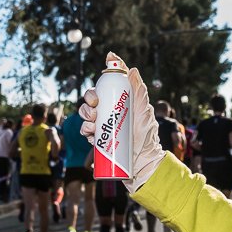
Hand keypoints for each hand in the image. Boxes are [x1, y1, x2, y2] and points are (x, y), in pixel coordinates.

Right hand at [80, 52, 166, 181]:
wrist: (142, 161)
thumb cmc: (146, 136)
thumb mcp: (144, 111)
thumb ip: (140, 91)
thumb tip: (133, 70)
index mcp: (119, 102)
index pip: (106, 87)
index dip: (100, 82)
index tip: (100, 83)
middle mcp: (108, 112)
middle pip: (92, 98)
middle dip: (88, 97)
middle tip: (95, 105)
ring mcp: (102, 125)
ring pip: (85, 113)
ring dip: (85, 113)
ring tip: (94, 120)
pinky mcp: (97, 140)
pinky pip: (85, 131)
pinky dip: (85, 130)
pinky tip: (91, 133)